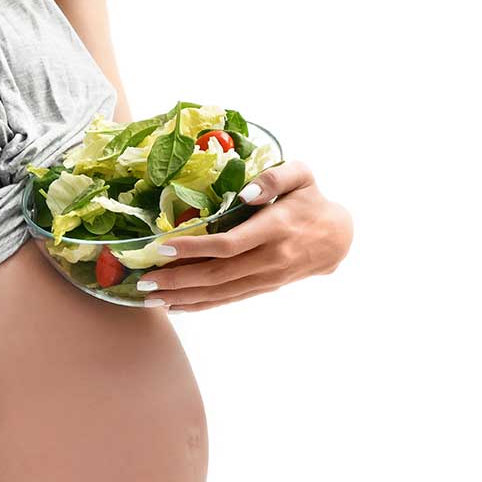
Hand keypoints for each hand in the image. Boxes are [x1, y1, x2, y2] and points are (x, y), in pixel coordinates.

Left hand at [139, 159, 353, 313]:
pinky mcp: (263, 287)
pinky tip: (175, 306)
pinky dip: (200, 305)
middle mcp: (270, 258)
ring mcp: (266, 278)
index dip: (195, 248)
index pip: (229, 244)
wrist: (337, 238)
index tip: (163, 246)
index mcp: (275, 228)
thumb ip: (276, 177)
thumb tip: (246, 192)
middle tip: (143, 279)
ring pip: (219, 293)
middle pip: (217, 274)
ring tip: (149, 297)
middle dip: (177, 279)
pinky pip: (227, 300)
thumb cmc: (311, 200)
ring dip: (182, 296)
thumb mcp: (302, 176)